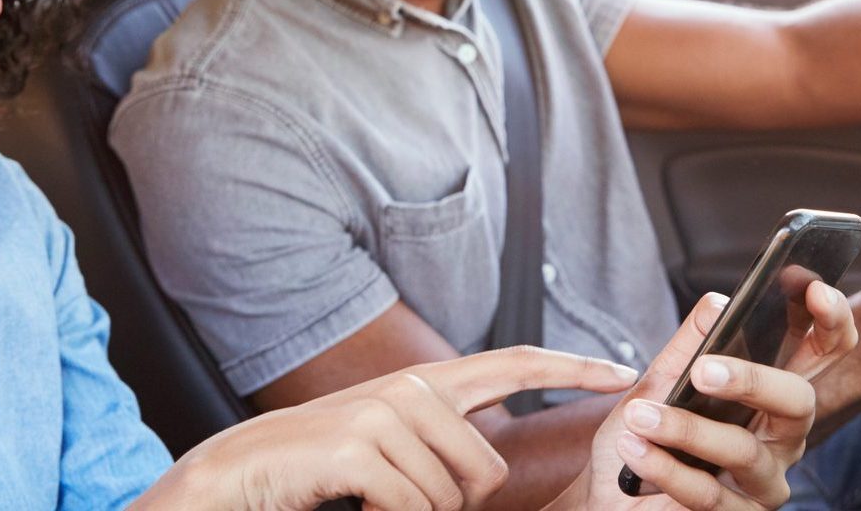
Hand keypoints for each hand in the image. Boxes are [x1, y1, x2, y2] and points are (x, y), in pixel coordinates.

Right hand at [140, 346, 638, 510]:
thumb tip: (486, 470)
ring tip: (369, 500)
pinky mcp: (361, 445)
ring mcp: (384, 412)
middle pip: (488, 467)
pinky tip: (355, 505)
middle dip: (459, 503)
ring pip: (452, 494)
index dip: (570, 366)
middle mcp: (409, 389)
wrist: (238, 474)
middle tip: (401, 502)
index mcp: (422, 386)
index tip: (621, 371)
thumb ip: (436, 441)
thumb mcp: (385, 448)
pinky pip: (414, 505)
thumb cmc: (317, 473)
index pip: (512, 364)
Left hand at [559, 283, 858, 509]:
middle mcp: (781, 436)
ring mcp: (765, 481)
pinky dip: (666, 468)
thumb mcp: (660, 382)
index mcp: (772, 394)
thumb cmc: (643, 435)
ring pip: (745, 451)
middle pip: (799, 402)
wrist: (610, 497)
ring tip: (640, 414)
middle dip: (753, 380)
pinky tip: (635, 449)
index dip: (831, 320)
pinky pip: (709, 494)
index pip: (823, 353)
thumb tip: (719, 301)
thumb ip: (689, 344)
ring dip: (687, 430)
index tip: (812, 288)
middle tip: (703, 369)